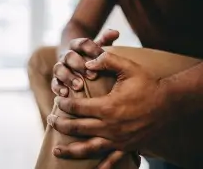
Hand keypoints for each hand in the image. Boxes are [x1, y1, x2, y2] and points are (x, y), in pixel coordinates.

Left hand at [48, 51, 169, 153]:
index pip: (77, 107)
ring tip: (56, 151)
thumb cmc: (147, 84)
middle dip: (60, 125)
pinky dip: (101, 167)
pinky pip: (112, 160)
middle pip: (77, 128)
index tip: (58, 100)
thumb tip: (87, 62)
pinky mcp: (127, 146)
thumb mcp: (128, 67)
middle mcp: (110, 126)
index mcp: (108, 106)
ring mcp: (118, 139)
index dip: (64, 104)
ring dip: (70, 150)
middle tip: (50, 120)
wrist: (169, 103)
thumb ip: (107, 60)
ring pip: (88, 148)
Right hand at [51, 30, 118, 96]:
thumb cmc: (92, 58)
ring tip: (79, 86)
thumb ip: (106, 40)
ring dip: (68, 77)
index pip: (82, 43)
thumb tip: (116, 32)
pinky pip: (54, 83)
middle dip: (80, 65)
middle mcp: (66, 56)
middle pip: (69, 56)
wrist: (77, 66)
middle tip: (93, 75)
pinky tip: (65, 93)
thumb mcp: (99, 48)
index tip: (101, 57)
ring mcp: (60, 68)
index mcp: (76, 46)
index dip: (92, 49)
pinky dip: (58, 88)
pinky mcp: (56, 81)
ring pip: (59, 69)